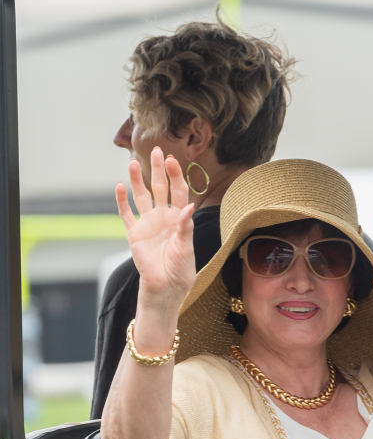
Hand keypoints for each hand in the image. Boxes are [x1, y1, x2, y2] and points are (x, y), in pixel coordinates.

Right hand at [116, 148, 195, 310]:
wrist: (165, 287)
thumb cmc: (180, 269)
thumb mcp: (186, 248)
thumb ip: (185, 227)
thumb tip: (187, 207)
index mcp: (179, 218)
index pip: (178, 191)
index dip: (175, 175)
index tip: (172, 161)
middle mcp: (163, 217)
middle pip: (160, 187)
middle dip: (157, 170)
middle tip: (155, 151)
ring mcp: (148, 223)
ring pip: (141, 196)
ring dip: (137, 180)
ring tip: (133, 163)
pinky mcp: (134, 233)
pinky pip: (126, 213)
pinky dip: (122, 201)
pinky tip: (120, 186)